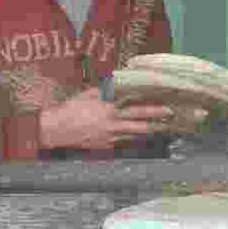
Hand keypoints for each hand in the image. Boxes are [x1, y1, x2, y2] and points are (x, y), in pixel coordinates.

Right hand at [38, 87, 174, 150]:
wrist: (58, 129)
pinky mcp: (106, 145)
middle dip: (157, 120)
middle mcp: (112, 123)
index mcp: (109, 108)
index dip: (153, 106)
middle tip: (170, 116)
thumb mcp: (89, 94)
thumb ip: (106, 90)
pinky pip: (124, 141)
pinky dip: (134, 137)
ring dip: (148, 130)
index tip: (165, 103)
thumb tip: (118, 84)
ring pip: (135, 134)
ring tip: (160, 126)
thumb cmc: (71, 109)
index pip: (136, 106)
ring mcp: (110, 136)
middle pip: (140, 123)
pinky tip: (141, 135)